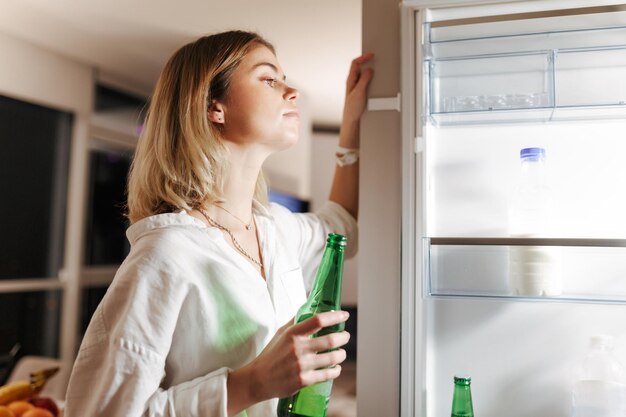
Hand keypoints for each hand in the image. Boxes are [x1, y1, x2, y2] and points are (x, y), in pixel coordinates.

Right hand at [232, 311, 349, 404]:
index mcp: (293, 334)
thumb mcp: (281, 333)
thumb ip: (296, 322)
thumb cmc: (272, 354)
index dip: (334, 316)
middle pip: (330, 340)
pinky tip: (336, 368)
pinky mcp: (303, 381)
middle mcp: (298, 348)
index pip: (318, 320)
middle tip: (345, 336)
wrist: (259, 379)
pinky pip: (327, 374)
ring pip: (332, 358)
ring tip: (341, 353)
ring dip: (341, 354)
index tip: (344, 315)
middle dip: (343, 337)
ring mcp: (301, 365)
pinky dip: (335, 370)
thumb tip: (310, 308)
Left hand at [342, 52, 374, 126]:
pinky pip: (366, 82)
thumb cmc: (352, 108)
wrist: (352, 120)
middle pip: (359, 67)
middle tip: (375, 59)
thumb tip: (369, 69)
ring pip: (363, 74)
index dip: (363, 57)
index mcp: (350, 80)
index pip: (355, 63)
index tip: (371, 55)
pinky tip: (376, 81)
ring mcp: (357, 87)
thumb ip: (364, 80)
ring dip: (370, 71)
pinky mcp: (361, 92)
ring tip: (377, 70)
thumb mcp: (359, 92)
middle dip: (367, 62)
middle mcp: (353, 82)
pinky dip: (371, 79)